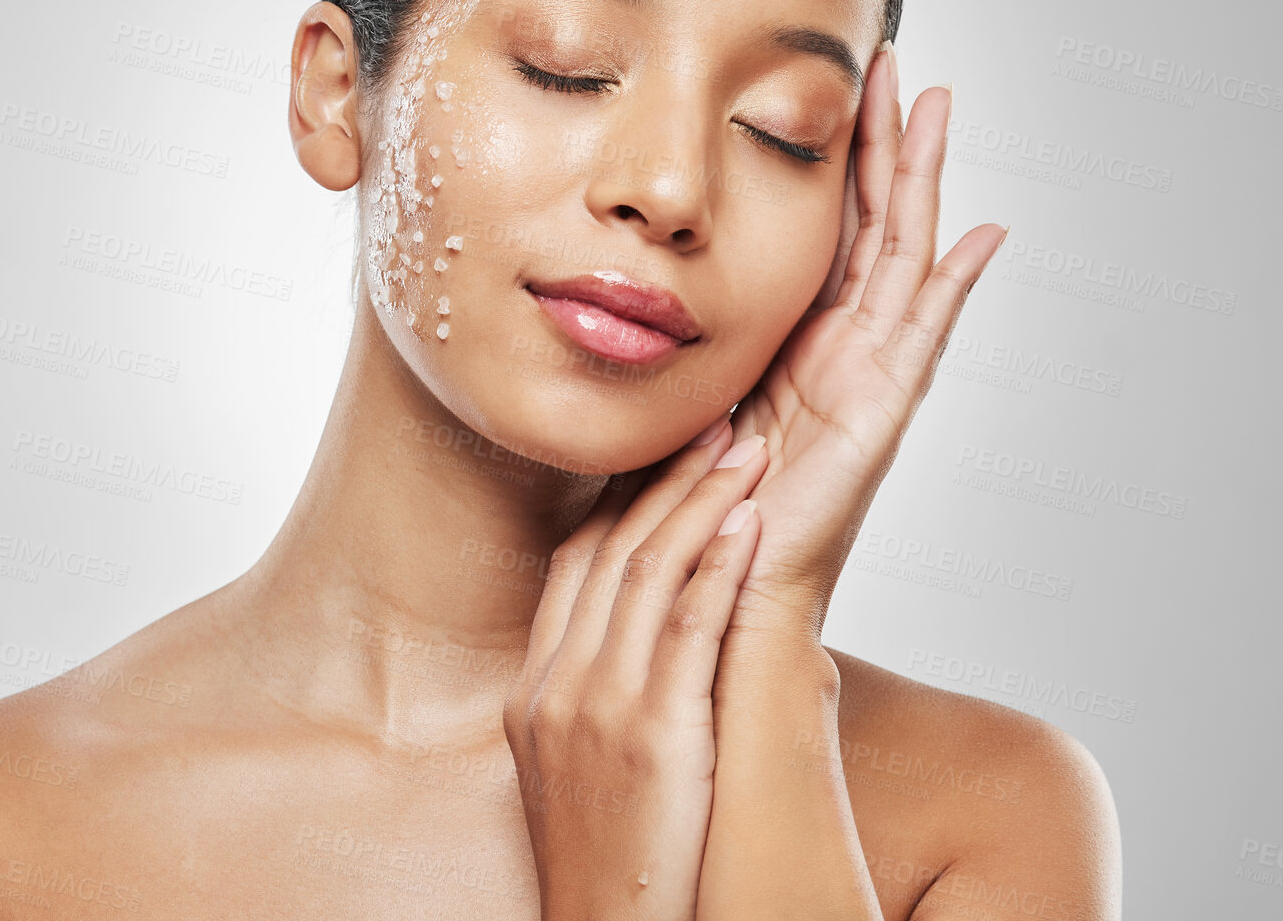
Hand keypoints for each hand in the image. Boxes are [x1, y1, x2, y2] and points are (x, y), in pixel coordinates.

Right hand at [503, 422, 770, 920]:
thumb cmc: (607, 860)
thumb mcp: (574, 767)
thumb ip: (596, 694)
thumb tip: (649, 641)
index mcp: (533, 689)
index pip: (572, 564)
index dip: (619, 500)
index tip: (661, 454)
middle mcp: (555, 685)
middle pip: (609, 551)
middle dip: (665, 479)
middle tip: (713, 421)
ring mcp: (597, 707)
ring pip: (648, 572)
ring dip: (701, 501)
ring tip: (745, 449)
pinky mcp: (650, 733)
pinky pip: (687, 626)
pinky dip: (719, 565)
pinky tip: (749, 523)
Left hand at [722, 48, 1007, 644]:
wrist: (714, 584)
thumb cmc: (688, 500)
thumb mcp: (679, 391)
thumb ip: (678, 342)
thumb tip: (632, 288)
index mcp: (793, 338)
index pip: (823, 229)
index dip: (833, 161)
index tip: (831, 87)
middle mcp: (839, 347)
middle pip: (870, 224)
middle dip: (881, 144)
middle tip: (890, 65)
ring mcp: (869, 375)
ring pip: (901, 254)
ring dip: (918, 180)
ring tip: (935, 106)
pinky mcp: (883, 411)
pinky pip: (924, 334)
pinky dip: (955, 285)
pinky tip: (985, 234)